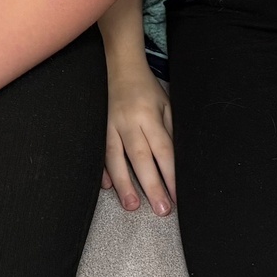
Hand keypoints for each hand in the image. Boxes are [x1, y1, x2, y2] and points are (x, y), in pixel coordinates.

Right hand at [103, 62, 175, 215]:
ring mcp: (110, 126)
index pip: (163, 150)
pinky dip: (103, 170)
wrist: (120, 68)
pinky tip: (107, 186)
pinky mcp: (99, 128)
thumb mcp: (166, 105)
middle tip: (160, 209)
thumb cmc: (147, 88)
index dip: (170, 175)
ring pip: (116, 159)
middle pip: (141, 159)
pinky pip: (100, 152)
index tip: (177, 195)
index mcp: (149, 116)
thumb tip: (176, 162)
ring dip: (124, 184)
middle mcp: (129, 123)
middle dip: (151, 186)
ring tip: (132, 205)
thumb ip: (170, 131)